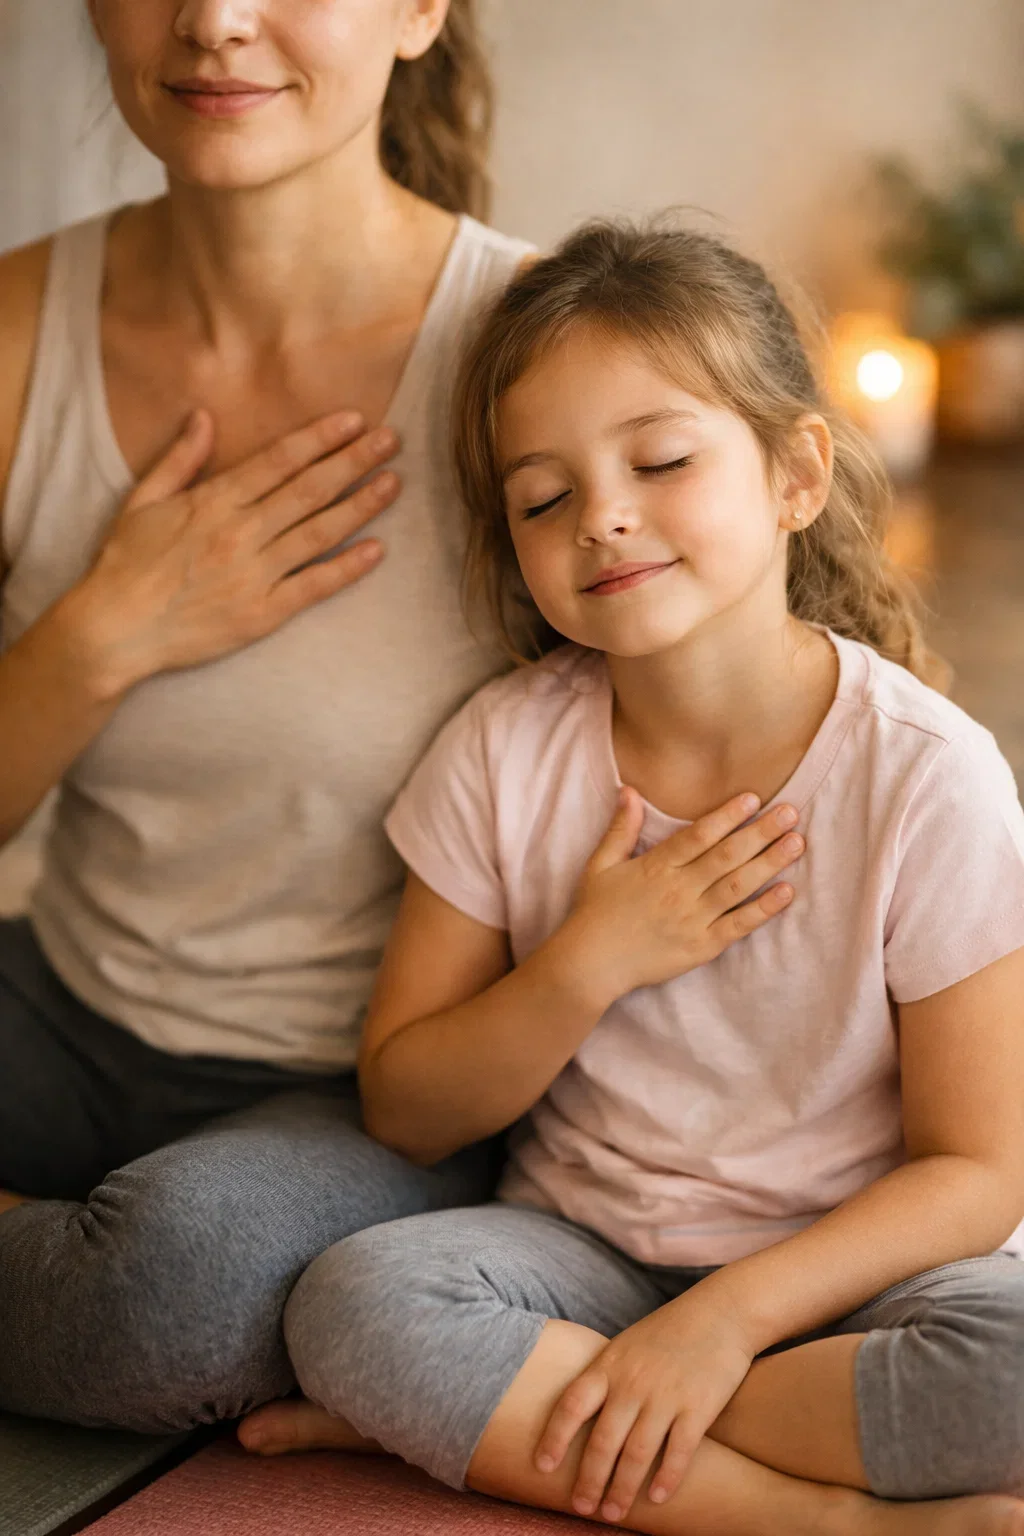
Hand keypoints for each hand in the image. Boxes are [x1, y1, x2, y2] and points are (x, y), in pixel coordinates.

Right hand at [63, 408, 399, 695]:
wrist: (115, 630)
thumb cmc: (125, 564)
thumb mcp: (143, 501)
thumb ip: (180, 459)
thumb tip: (205, 417)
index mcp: (214, 501)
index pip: (279, 461)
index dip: (320, 438)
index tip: (354, 420)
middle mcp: (240, 533)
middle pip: (309, 490)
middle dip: (354, 461)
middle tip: (391, 440)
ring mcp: (254, 574)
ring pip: (320, 533)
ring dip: (361, 506)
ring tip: (394, 484)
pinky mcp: (262, 613)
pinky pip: (314, 586)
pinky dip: (348, 569)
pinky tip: (378, 550)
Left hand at [535, 1293, 754, 1522]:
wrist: (721, 1312)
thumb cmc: (669, 1331)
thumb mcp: (627, 1346)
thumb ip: (606, 1377)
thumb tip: (579, 1414)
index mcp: (610, 1364)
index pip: (572, 1404)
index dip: (555, 1438)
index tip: (542, 1466)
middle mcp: (633, 1382)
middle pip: (603, 1440)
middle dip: (589, 1480)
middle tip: (581, 1507)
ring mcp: (666, 1395)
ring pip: (637, 1454)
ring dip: (622, 1489)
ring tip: (613, 1514)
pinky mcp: (699, 1408)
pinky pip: (678, 1452)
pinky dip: (666, 1479)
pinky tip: (656, 1499)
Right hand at [563, 786, 802, 1003]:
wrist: (590, 964)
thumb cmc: (594, 912)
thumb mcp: (601, 864)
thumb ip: (621, 828)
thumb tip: (630, 790)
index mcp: (656, 866)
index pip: (698, 836)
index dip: (727, 816)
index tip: (754, 798)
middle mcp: (678, 890)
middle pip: (726, 856)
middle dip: (761, 832)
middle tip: (791, 812)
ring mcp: (692, 920)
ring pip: (738, 886)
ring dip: (770, 863)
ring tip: (797, 843)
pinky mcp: (701, 947)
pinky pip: (738, 925)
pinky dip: (764, 910)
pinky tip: (787, 892)